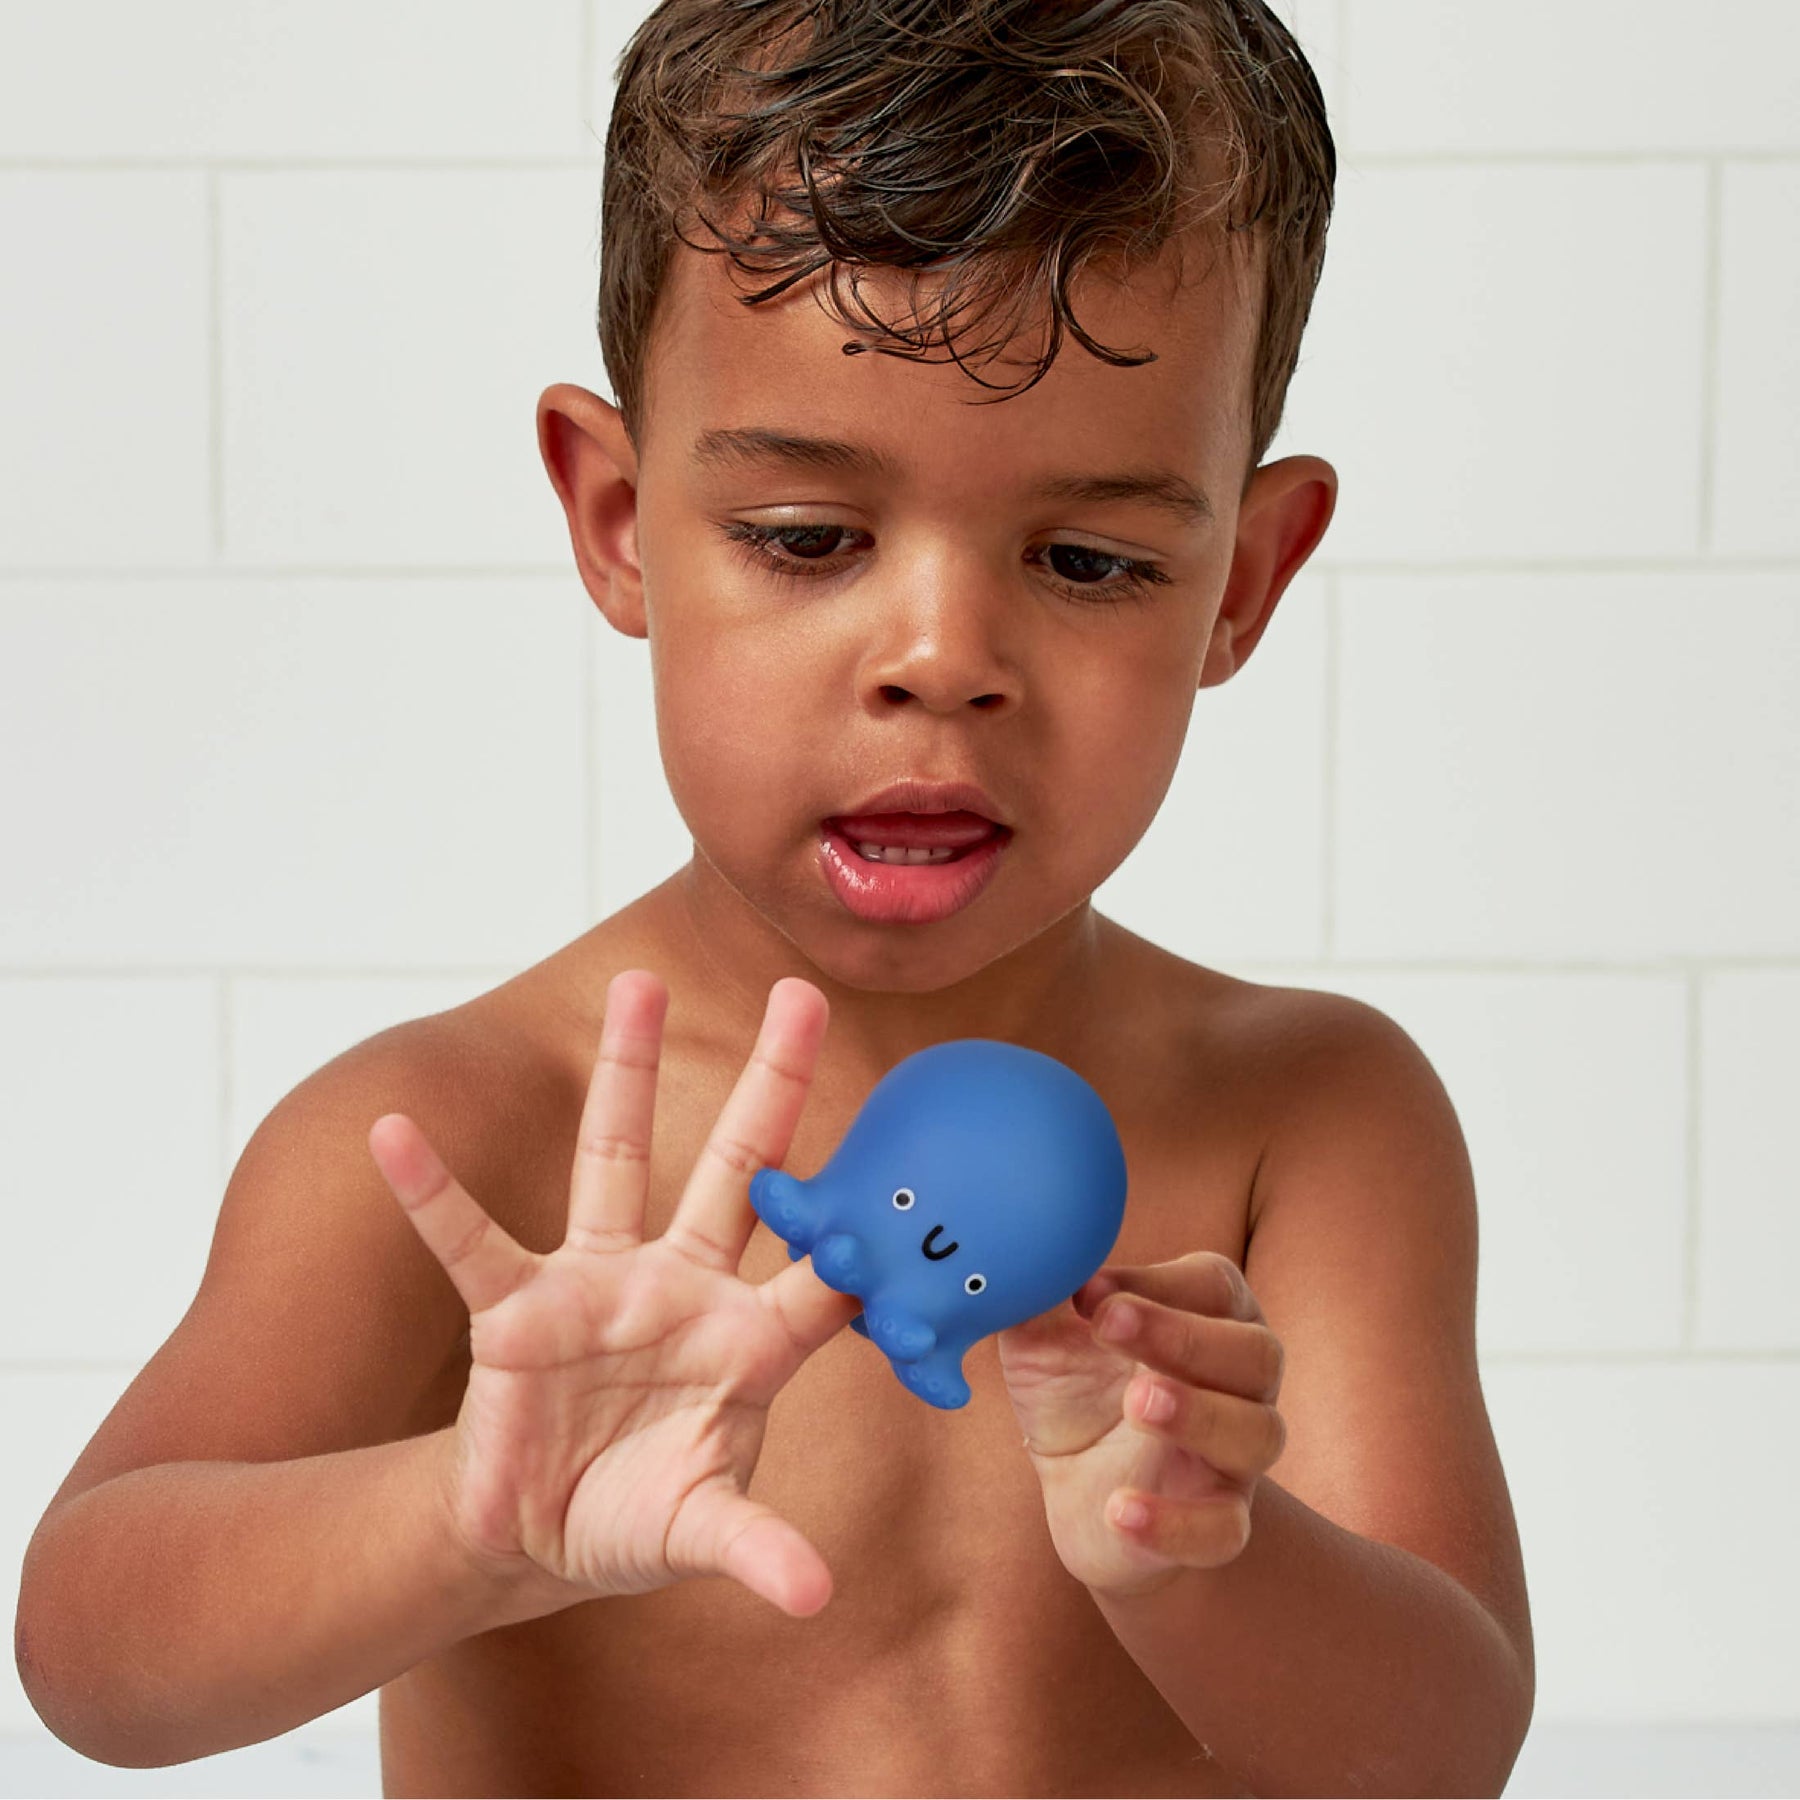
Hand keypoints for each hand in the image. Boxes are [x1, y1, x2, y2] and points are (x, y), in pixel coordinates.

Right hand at [367, 970, 857, 1620]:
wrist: (538, 1535)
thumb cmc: (637, 1518)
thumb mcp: (700, 1530)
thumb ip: (753, 1550)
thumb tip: (815, 1598)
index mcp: (748, 1342)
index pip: (822, 1276)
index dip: (862, 1237)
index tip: (904, 1180)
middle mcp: (681, 1288)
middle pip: (737, 1168)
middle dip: (771, 1083)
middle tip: (805, 992)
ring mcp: (599, 1284)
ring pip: (617, 1160)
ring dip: (627, 1074)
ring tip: (639, 984)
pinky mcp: (517, 1306)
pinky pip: (471, 1238)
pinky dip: (432, 1191)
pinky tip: (394, 1133)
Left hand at [996, 1250, 1285, 1598]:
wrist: (1079, 1493)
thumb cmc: (1075, 1391)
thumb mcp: (1043, 1337)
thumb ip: (1038, 1293)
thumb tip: (1022, 1250)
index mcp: (1207, 1319)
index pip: (1215, 1285)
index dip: (1159, 1283)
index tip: (1089, 1291)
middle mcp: (1238, 1385)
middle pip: (1255, 1352)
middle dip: (1185, 1336)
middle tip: (1109, 1326)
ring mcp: (1234, 1459)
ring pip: (1256, 1433)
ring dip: (1199, 1414)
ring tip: (1135, 1404)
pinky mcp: (1217, 1525)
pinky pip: (1224, 1529)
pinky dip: (1176, 1522)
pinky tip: (1119, 1509)